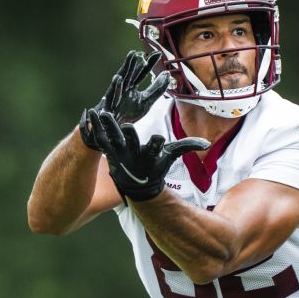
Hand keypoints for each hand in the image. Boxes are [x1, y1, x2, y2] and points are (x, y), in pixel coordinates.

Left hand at [83, 109, 208, 200]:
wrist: (137, 183)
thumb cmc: (156, 166)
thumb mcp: (170, 157)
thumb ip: (186, 146)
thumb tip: (207, 144)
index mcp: (150, 156)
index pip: (155, 149)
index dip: (156, 145)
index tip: (158, 139)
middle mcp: (133, 155)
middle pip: (131, 144)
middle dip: (129, 136)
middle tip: (127, 126)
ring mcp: (119, 154)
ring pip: (113, 139)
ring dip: (107, 127)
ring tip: (103, 113)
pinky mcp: (108, 151)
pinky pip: (100, 139)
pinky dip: (95, 127)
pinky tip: (90, 114)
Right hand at [103, 50, 172, 123]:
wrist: (114, 130)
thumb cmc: (128, 114)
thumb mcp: (146, 101)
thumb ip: (157, 89)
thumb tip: (167, 74)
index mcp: (131, 87)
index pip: (142, 73)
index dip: (149, 64)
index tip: (158, 54)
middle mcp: (122, 89)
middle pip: (129, 74)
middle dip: (132, 63)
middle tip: (137, 52)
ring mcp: (115, 96)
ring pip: (119, 81)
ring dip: (124, 70)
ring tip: (128, 60)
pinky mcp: (108, 105)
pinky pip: (112, 95)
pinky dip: (116, 87)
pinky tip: (118, 78)